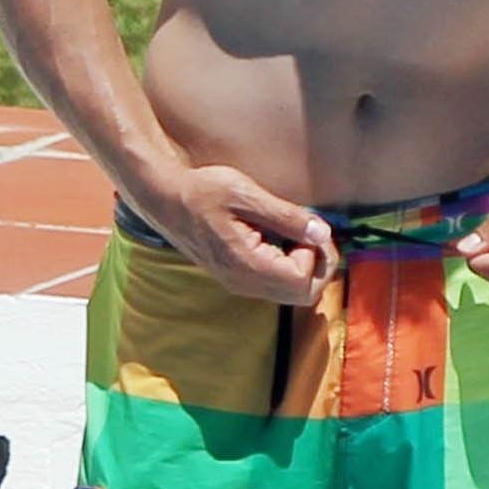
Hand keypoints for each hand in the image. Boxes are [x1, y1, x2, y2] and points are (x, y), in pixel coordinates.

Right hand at [145, 163, 334, 305]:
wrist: (167, 201)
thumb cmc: (202, 192)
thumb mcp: (246, 194)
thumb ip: (286, 216)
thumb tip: (322, 233)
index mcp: (246, 264)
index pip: (302, 280)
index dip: (317, 255)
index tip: (307, 227)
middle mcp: (244, 283)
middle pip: (303, 296)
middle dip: (319, 266)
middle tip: (313, 234)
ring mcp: (240, 284)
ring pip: (292, 295)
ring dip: (306, 268)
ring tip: (298, 235)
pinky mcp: (238, 279)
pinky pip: (276, 287)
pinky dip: (290, 268)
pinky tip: (282, 242)